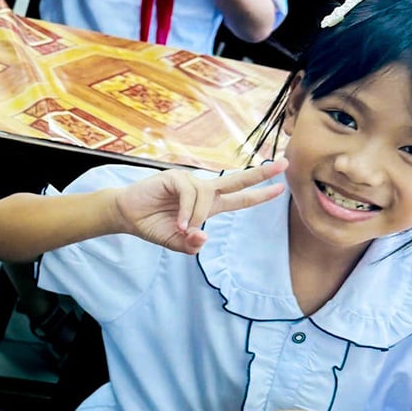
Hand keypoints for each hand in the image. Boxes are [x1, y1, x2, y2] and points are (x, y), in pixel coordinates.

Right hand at [111, 160, 286, 253]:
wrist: (127, 217)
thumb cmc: (153, 226)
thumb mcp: (176, 244)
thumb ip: (192, 245)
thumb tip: (203, 236)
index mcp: (208, 205)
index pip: (239, 198)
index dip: (259, 195)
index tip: (281, 189)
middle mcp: (202, 190)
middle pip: (236, 180)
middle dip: (260, 173)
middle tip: (283, 165)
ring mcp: (189, 182)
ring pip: (207, 195)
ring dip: (197, 216)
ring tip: (183, 229)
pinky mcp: (174, 177)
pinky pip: (190, 193)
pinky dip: (187, 211)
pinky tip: (179, 222)